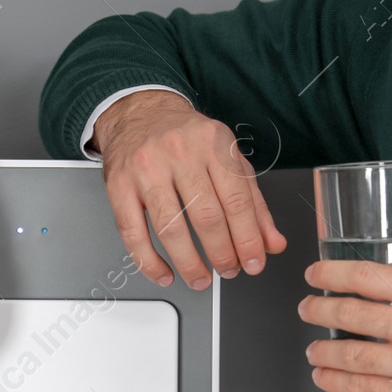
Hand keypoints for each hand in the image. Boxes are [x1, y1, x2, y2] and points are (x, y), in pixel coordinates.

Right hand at [93, 90, 285, 288]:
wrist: (140, 112)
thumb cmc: (187, 139)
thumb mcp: (228, 159)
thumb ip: (254, 203)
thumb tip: (272, 243)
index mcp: (213, 143)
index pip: (237, 201)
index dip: (248, 240)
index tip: (253, 262)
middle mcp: (179, 152)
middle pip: (206, 217)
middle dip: (222, 254)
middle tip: (228, 271)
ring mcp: (146, 168)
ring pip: (171, 228)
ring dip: (189, 263)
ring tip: (201, 279)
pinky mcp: (118, 185)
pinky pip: (133, 232)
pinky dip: (149, 261)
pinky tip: (164, 273)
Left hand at [298, 257, 391, 391]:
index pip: (366, 277)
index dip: (331, 275)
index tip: (316, 275)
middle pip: (349, 315)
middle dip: (318, 311)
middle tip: (306, 309)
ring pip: (350, 356)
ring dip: (323, 352)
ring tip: (312, 351)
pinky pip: (364, 390)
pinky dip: (337, 384)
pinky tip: (324, 377)